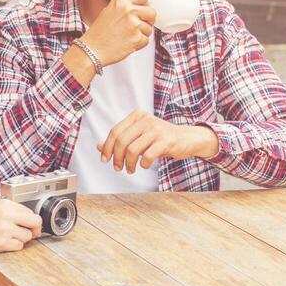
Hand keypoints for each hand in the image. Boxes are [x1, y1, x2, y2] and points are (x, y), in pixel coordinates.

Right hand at [0, 199, 42, 255]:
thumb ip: (13, 213)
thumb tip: (32, 220)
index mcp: (5, 204)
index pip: (31, 211)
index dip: (31, 221)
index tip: (29, 225)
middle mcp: (7, 214)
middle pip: (36, 222)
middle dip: (35, 230)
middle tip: (30, 233)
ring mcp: (5, 228)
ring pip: (28, 236)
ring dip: (21, 239)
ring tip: (8, 238)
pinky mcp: (2, 242)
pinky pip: (19, 246)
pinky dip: (14, 247)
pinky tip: (3, 243)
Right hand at [81, 0, 155, 67]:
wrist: (92, 49)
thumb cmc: (99, 33)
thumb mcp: (109, 10)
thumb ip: (125, 6)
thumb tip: (142, 6)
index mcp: (120, 1)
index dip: (145, 5)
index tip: (142, 11)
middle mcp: (128, 10)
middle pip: (152, 12)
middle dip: (148, 20)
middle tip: (138, 26)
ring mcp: (134, 24)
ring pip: (149, 28)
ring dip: (142, 34)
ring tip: (127, 36)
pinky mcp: (137, 38)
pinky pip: (146, 40)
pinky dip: (139, 44)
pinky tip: (128, 43)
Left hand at [100, 110, 217, 172]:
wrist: (186, 138)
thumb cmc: (160, 138)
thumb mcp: (139, 136)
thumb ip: (120, 140)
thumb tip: (98, 146)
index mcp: (137, 116)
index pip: (115, 131)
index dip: (107, 147)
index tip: (105, 159)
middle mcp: (146, 120)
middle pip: (121, 140)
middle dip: (117, 157)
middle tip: (118, 168)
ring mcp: (156, 130)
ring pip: (133, 149)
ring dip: (129, 163)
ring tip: (130, 169)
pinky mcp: (166, 141)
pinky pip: (148, 155)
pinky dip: (143, 163)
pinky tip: (144, 165)